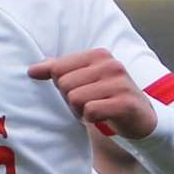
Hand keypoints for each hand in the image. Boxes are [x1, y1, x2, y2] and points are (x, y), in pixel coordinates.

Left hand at [27, 48, 156, 138]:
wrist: (142, 117)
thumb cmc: (106, 97)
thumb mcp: (84, 79)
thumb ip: (59, 71)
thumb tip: (31, 70)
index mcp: (98, 55)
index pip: (58, 68)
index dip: (61, 86)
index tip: (77, 92)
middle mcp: (110, 64)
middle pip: (64, 85)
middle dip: (70, 100)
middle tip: (88, 104)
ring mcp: (120, 83)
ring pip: (75, 98)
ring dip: (81, 111)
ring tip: (96, 109)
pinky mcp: (125, 103)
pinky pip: (91, 111)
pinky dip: (91, 119)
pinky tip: (103, 117)